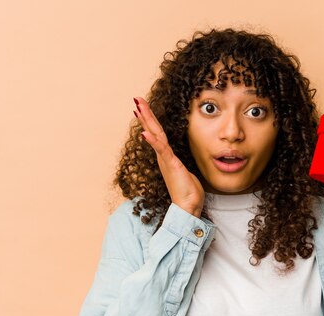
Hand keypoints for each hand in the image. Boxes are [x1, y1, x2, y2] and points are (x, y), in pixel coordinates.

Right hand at [134, 97, 204, 216]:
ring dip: (147, 121)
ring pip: (155, 136)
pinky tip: (145, 133)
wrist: (188, 207)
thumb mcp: (184, 172)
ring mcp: (166, 160)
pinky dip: (153, 141)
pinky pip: (161, 150)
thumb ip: (178, 164)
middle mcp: (163, 156)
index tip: (143, 107)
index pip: (157, 134)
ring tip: (138, 108)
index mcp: (166, 156)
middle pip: (152, 130)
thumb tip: (177, 161)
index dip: (151, 120)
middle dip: (145, 114)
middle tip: (136, 99)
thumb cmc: (187, 192)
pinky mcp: (171, 165)